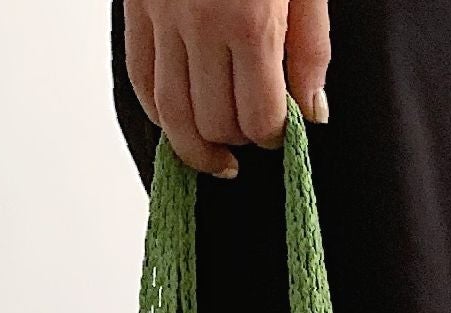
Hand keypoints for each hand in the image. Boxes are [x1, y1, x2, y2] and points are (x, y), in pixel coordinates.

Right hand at [123, 0, 330, 177]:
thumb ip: (311, 48)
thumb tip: (312, 114)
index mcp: (249, 20)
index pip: (258, 117)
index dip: (273, 136)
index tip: (280, 132)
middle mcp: (200, 23)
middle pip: (214, 122)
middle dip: (238, 140)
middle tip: (252, 133)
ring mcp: (163, 16)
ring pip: (172, 113)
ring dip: (195, 147)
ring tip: (216, 159)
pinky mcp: (137, 6)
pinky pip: (141, 78)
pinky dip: (160, 112)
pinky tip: (181, 123)